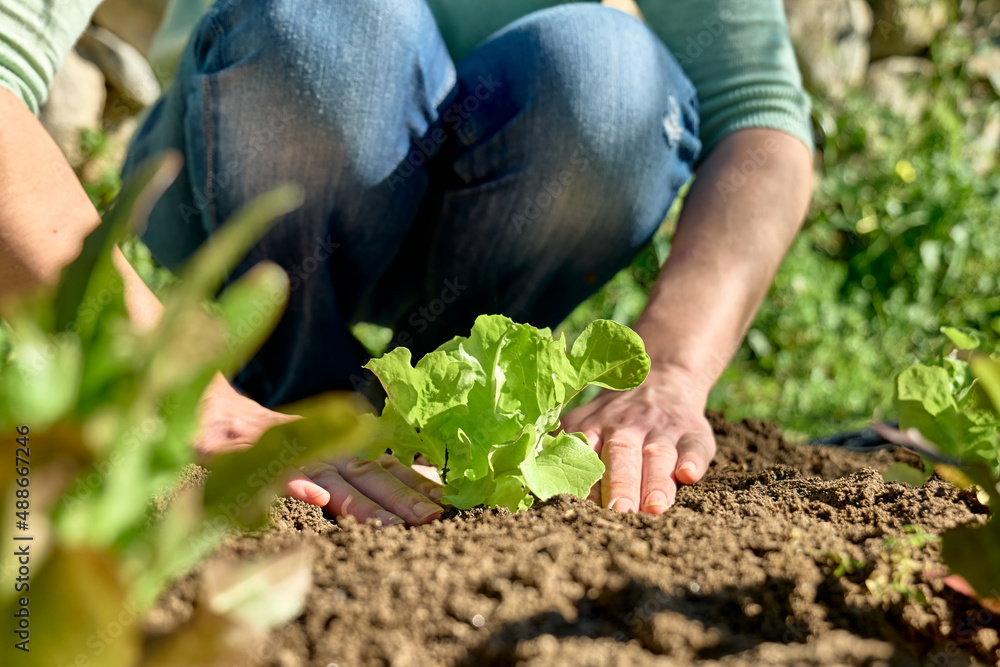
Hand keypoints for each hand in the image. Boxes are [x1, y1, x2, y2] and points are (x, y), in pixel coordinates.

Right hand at [196, 373, 444, 525]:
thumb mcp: (307, 443)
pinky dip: (288, 481)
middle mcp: (310, 447)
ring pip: (321, 475)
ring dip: (355, 501)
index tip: (446, 506)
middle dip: (397, 498)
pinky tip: (312, 496)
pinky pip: (259, 467)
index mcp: (329, 449)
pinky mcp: (232, 451)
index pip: (379, 468)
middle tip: (431, 520)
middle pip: (360, 473)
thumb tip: (406, 478)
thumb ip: (349, 465)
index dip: (411, 485)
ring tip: (386, 525)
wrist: (203, 404)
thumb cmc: (262, 433)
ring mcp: (274, 449)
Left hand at [560, 365, 716, 513]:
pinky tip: (690, 474)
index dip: (585, 485)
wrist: (661, 378)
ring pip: (658, 454)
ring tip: (655, 508)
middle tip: (620, 512)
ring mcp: (661, 429)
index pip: (586, 459)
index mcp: (594, 429)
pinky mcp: (692, 431)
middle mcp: (626, 428)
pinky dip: (694, 459)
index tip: (581, 510)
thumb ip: (562, 449)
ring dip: (656, 481)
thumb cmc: (615, 420)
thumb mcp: (584, 422)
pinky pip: (695, 444)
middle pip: (621, 456)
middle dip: (620, 486)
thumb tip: (527, 484)